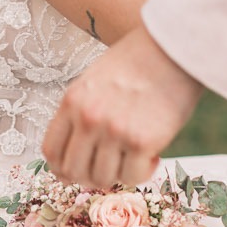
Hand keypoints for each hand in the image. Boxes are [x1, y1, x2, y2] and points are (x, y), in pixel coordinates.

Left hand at [42, 22, 203, 188]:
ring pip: (103, 179)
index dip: (62, 169)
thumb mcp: (96, 80)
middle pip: (74, 171)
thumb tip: (79, 153)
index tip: (77, 172)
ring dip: (119, 174)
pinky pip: (133, 177)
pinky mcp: (141, 141)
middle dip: (91, 177)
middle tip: (111, 168)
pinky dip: (142, 173)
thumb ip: (83, 112)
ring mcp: (113, 131)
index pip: (52, 151)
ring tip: (135, 157)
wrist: (174, 48)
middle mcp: (88, 118)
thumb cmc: (139, 61)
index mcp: (73, 101)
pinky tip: (152, 156)